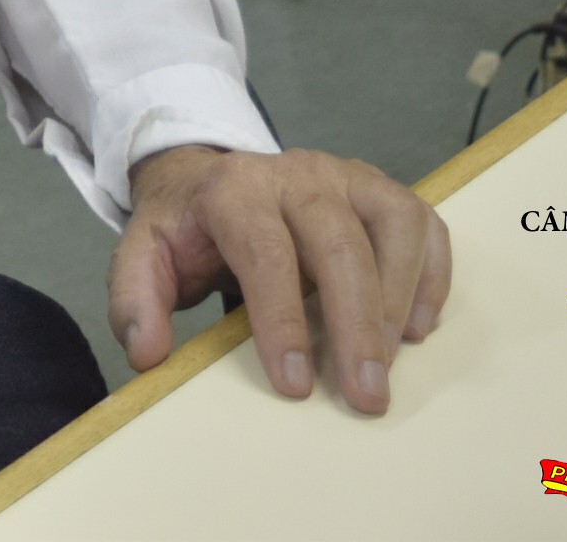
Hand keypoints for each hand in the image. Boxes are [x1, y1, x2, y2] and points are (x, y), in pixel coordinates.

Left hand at [108, 145, 451, 416]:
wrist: (209, 180)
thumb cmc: (186, 230)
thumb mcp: (143, 257)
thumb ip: (134, 302)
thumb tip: (147, 354)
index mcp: (234, 190)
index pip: (265, 253)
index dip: (282, 320)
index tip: (295, 383)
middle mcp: (296, 173)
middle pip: (338, 243)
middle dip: (356, 324)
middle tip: (365, 393)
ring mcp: (346, 175)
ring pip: (393, 223)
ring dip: (399, 295)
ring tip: (392, 359)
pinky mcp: (381, 189)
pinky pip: (423, 223)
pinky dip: (432, 273)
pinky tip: (417, 326)